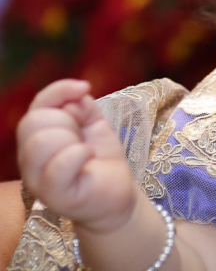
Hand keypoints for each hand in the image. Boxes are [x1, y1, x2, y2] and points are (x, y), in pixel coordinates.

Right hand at [17, 80, 136, 233]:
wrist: (117, 193)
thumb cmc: (100, 157)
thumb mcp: (93, 123)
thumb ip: (80, 104)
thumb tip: (75, 93)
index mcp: (35, 138)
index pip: (36, 107)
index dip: (59, 91)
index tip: (84, 88)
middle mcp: (29, 159)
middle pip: (34, 122)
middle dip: (68, 120)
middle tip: (83, 137)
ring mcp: (38, 180)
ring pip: (41, 142)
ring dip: (72, 139)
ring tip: (85, 150)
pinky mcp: (54, 196)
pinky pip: (58, 165)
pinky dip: (79, 154)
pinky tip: (89, 156)